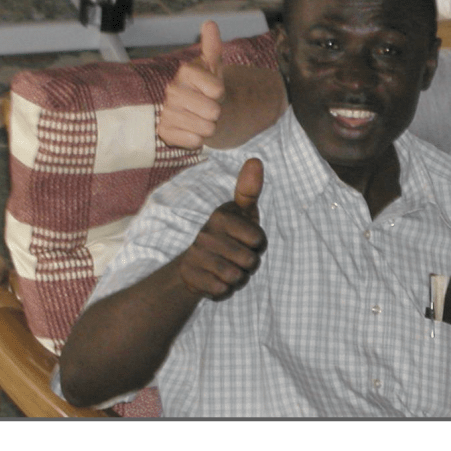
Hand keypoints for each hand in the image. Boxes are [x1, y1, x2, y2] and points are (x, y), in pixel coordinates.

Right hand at [158, 20, 225, 148]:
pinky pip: (193, 141)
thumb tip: (209, 23)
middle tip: (207, 107)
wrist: (199, 111)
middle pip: (213, 111)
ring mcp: (166, 111)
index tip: (213, 91)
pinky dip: (197, 140)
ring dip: (208, 127)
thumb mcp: (215, 67)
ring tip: (200, 118)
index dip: (221, 94)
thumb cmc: (208, 88)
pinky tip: (191, 131)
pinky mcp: (163, 131)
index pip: (218, 90)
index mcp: (185, 72)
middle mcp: (172, 90)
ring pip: (205, 128)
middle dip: (216, 112)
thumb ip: (213, 47)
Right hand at [178, 158, 265, 299]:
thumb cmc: (229, 234)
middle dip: (250, 264)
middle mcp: (206, 234)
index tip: (247, 240)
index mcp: (221, 217)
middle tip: (237, 257)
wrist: (194, 265)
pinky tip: (217, 279)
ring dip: (239, 278)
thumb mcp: (241, 212)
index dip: (258, 245)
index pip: (259, 241)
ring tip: (229, 268)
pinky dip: (225, 290)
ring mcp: (197, 256)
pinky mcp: (191, 278)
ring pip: (237, 277)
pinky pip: (223, 290)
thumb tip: (256, 159)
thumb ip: (249, 189)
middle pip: (250, 261)